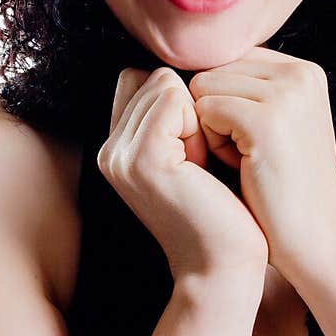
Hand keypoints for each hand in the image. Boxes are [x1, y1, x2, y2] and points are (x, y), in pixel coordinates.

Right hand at [97, 66, 268, 286]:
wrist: (225, 264)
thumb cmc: (223, 210)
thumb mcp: (192, 154)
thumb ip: (175, 115)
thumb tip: (191, 70)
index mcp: (118, 148)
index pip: (142, 79)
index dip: (180, 100)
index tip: (198, 147)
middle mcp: (110, 150)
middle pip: (153, 77)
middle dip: (190, 107)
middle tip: (203, 162)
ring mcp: (120, 154)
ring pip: (164, 83)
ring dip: (197, 116)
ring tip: (203, 165)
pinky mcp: (142, 158)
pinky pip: (173, 97)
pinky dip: (199, 123)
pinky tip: (204, 164)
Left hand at [187, 47, 335, 282]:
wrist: (316, 240)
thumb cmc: (284, 189)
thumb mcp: (276, 124)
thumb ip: (247, 89)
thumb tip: (186, 70)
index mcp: (304, 71)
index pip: (229, 60)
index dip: (225, 103)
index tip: (256, 140)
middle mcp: (299, 72)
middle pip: (212, 71)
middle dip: (217, 114)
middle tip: (252, 154)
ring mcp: (286, 93)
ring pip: (203, 88)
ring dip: (212, 129)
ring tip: (249, 160)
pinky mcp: (266, 118)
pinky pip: (203, 110)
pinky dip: (212, 144)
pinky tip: (244, 167)